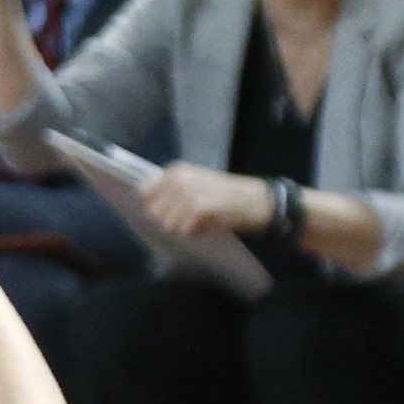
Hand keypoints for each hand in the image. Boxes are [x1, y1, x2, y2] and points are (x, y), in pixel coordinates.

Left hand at [141, 162, 270, 239]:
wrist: (258, 200)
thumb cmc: (227, 195)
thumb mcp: (197, 185)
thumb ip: (172, 192)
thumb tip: (149, 208)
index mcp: (177, 171)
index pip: (145, 191)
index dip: (154, 205)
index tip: (168, 211)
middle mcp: (179, 179)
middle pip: (153, 210)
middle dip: (167, 220)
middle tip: (188, 220)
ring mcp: (188, 192)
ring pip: (166, 222)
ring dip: (180, 228)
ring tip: (198, 222)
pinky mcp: (199, 207)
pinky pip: (182, 229)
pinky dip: (192, 232)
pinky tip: (205, 226)